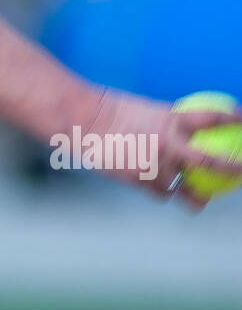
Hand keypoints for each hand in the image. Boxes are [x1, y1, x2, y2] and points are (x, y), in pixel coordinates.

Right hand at [81, 89, 241, 212]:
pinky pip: (161, 193)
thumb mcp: (146, 111)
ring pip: (183, 187)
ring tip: (198, 199)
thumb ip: (168, 123)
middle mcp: (167, 142)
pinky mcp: (140, 180)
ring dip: (190, 192)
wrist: (83, 122)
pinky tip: (160, 188)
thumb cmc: (111, 111)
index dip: (232, 118)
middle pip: (209, 162)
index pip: (210, 117)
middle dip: (232, 169)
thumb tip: (186, 127)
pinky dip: (162, 191)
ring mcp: (154, 164)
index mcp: (170, 119)